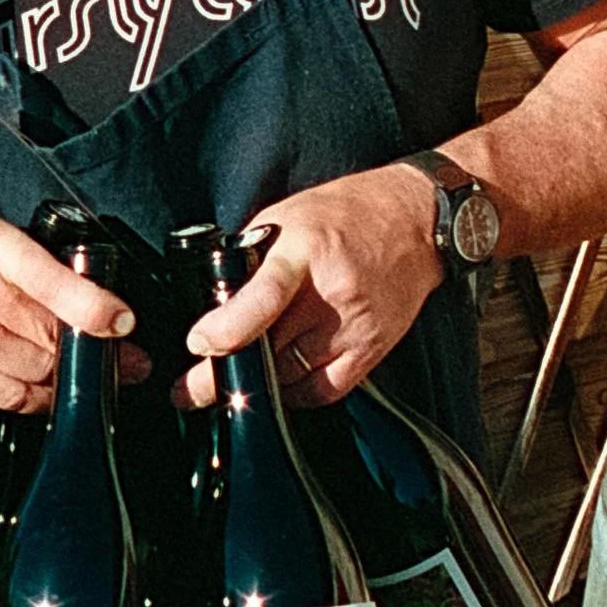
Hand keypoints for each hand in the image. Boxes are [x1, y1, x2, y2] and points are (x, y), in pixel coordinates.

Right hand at [0, 211, 140, 411]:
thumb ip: (43, 266)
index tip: (125, 323)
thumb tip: (102, 305)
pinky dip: (40, 395)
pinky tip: (51, 385)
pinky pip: (14, 398)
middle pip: (52, 339)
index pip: (49, 281)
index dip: (92, 307)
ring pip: (38, 373)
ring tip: (90, 370)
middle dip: (95, 352)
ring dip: (68, 375)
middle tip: (129, 360)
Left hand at [182, 165, 440, 406]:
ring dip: (257, 383)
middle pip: (270, 348)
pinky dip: (295, 394)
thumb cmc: (347, 212)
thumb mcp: (288, 216)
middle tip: (188, 388)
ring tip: (232, 380)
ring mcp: (356, 326)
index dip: (227, 329)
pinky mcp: (372, 349)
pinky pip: (324, 391)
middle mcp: (333, 292)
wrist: (417, 220)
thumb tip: (214, 300)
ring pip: (291, 376)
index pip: (265, 297)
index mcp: (306, 250)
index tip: (198, 346)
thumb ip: (252, 257)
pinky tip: (280, 383)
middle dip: (223, 372)